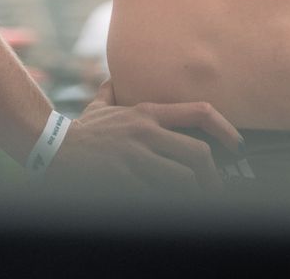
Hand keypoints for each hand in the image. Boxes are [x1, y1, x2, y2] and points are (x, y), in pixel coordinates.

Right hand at [44, 79, 243, 192]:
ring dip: (194, 193)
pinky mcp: (123, 179)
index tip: (238, 145)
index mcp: (149, 113)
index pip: (201, 113)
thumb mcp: (101, 106)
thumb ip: (113, 92)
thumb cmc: (81, 131)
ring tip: (199, 203)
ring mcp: (136, 157)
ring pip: (182, 177)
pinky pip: (156, 194)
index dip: (227, 129)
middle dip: (213, 176)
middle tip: (216, 189)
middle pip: (198, 154)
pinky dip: (168, 203)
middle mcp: (147, 132)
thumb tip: (114, 78)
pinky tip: (173, 209)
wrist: (51, 149)